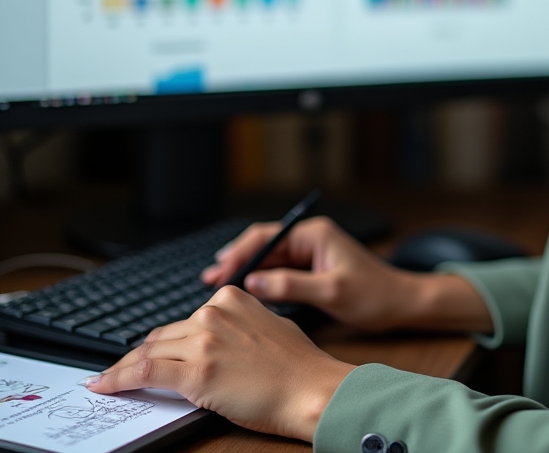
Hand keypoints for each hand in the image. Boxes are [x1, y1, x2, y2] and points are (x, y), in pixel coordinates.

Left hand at [85, 286, 350, 440]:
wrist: (309, 388)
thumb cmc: (296, 364)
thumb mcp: (267, 326)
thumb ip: (236, 325)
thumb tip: (213, 341)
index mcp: (231, 297)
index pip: (183, 320)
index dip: (163, 341)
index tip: (146, 350)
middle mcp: (214, 313)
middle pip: (162, 336)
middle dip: (141, 356)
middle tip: (122, 371)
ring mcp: (203, 341)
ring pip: (147, 354)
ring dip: (123, 369)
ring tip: (106, 380)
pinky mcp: (195, 373)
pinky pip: (143, 372)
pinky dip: (117, 378)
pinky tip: (103, 384)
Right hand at [201, 216, 491, 334]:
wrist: (401, 303)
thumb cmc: (374, 294)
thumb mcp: (332, 292)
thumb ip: (292, 286)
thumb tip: (254, 282)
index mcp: (315, 234)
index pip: (267, 236)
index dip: (240, 252)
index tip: (219, 270)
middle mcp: (311, 239)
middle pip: (264, 246)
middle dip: (237, 262)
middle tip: (210, 281)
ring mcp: (311, 254)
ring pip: (269, 260)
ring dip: (246, 272)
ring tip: (218, 288)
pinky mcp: (313, 270)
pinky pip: (280, 272)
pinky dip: (262, 282)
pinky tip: (245, 295)